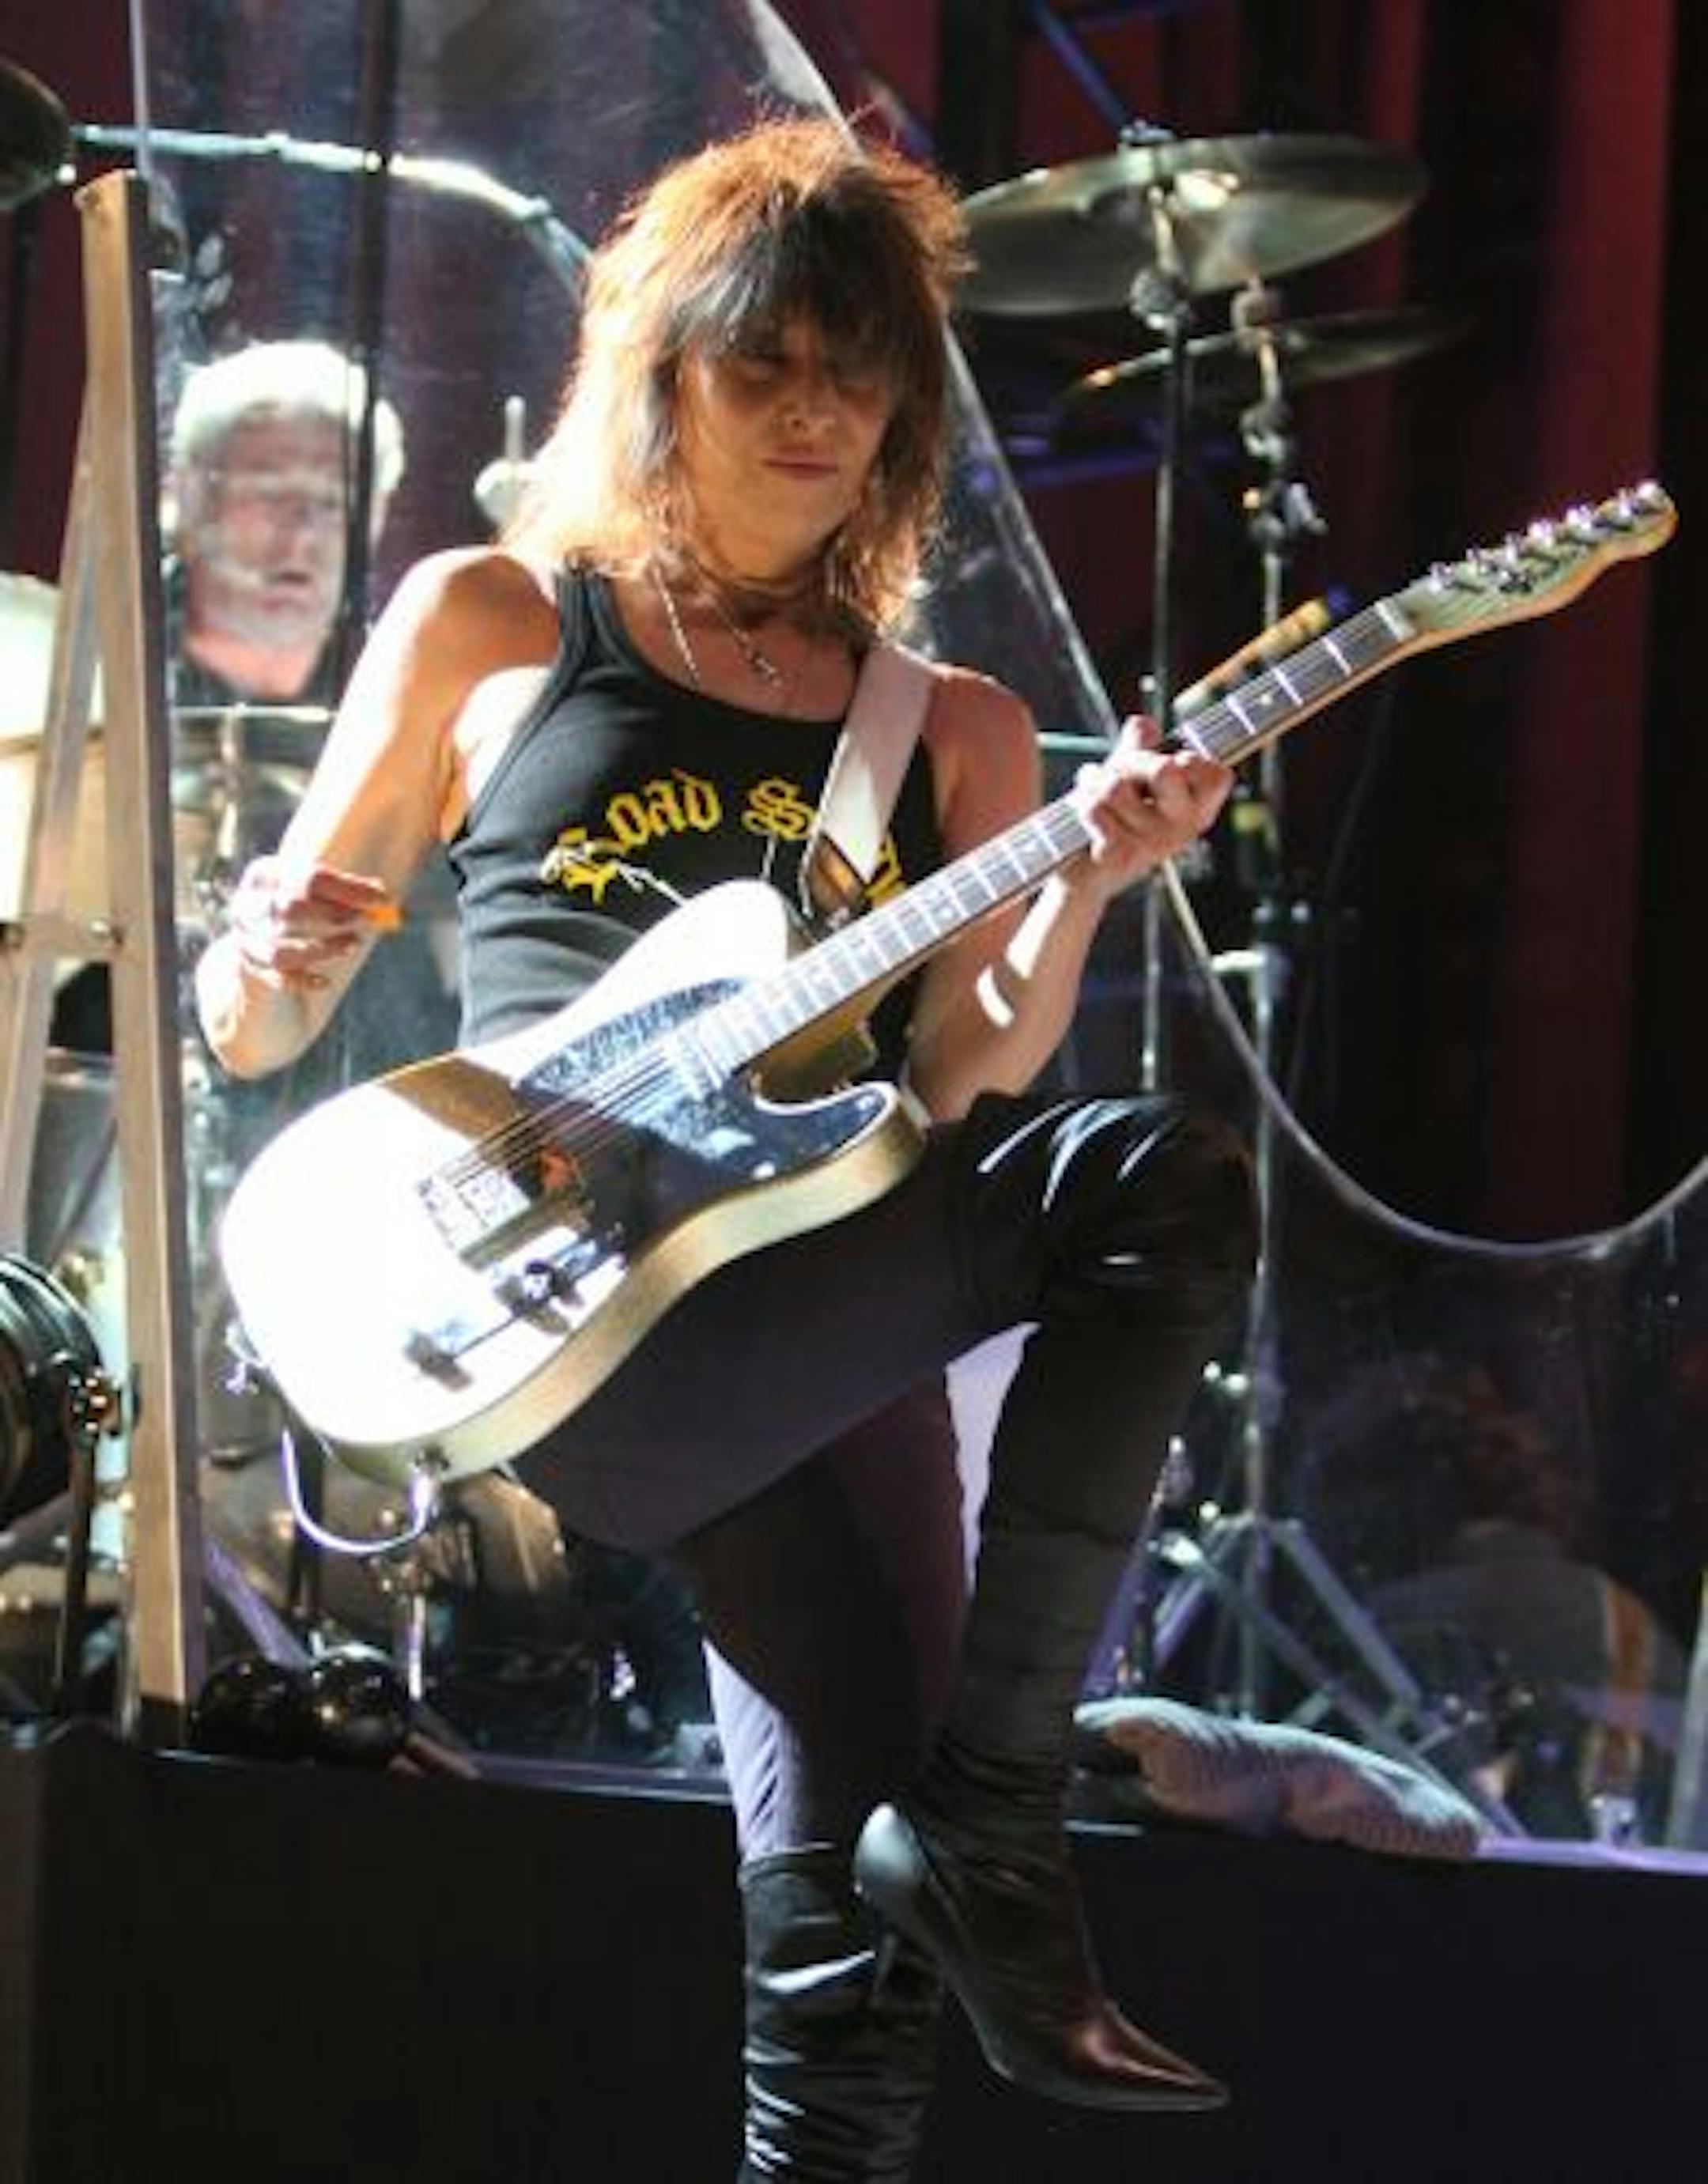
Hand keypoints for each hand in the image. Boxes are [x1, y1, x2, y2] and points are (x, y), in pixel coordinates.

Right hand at [226, 854, 394, 990]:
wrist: (258, 928)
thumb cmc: (299, 901)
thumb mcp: (314, 887)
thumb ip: (347, 891)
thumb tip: (384, 901)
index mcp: (265, 874)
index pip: (309, 879)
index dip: (350, 890)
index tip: (383, 899)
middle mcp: (248, 904)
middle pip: (289, 909)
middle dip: (331, 916)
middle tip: (362, 920)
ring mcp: (245, 936)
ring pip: (282, 950)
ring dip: (322, 950)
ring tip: (353, 945)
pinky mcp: (249, 964)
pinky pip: (277, 978)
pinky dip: (303, 981)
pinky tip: (325, 982)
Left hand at [1069, 717, 1232, 898]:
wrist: (1085, 874)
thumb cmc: (1114, 820)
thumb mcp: (1131, 777)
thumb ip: (1139, 747)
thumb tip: (1143, 725)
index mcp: (1198, 810)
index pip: (1217, 775)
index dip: (1189, 760)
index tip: (1169, 764)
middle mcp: (1182, 829)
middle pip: (1162, 769)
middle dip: (1129, 762)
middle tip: (1118, 775)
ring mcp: (1153, 845)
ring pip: (1116, 787)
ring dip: (1093, 783)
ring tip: (1091, 797)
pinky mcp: (1119, 857)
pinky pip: (1095, 809)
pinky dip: (1081, 806)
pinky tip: (1084, 819)